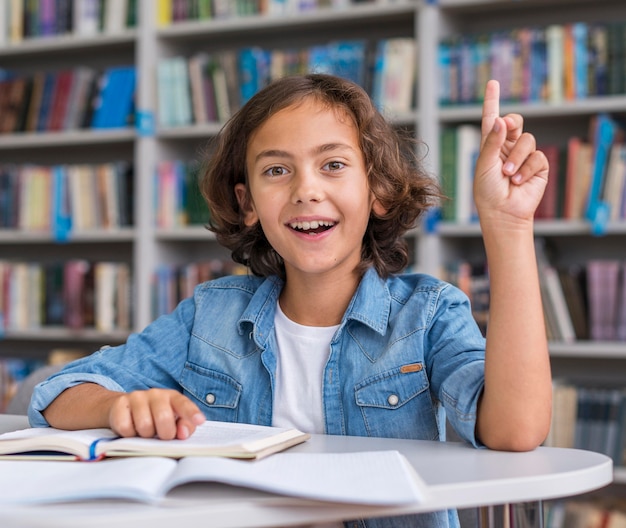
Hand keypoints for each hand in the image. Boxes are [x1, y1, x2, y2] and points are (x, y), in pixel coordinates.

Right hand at [108, 389, 205, 439]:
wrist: (124, 408)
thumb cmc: (154, 418)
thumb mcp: (173, 421)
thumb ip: (184, 427)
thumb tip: (183, 433)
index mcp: (172, 397)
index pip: (183, 404)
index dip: (191, 413)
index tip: (200, 421)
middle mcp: (155, 394)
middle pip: (163, 417)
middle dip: (165, 433)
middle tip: (162, 436)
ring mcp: (137, 397)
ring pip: (144, 425)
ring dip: (146, 435)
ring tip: (146, 431)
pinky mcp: (120, 404)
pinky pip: (126, 428)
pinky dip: (129, 434)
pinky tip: (132, 429)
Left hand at [473, 80, 548, 226]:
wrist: (502, 212)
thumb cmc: (487, 191)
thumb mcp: (484, 164)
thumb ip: (492, 142)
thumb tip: (501, 120)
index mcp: (491, 145)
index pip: (491, 120)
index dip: (492, 101)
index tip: (492, 83)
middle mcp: (507, 147)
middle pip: (515, 121)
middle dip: (511, 123)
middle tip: (505, 128)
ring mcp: (524, 156)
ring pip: (526, 140)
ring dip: (516, 157)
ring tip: (508, 174)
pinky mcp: (538, 166)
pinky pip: (537, 157)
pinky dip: (526, 168)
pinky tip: (518, 180)